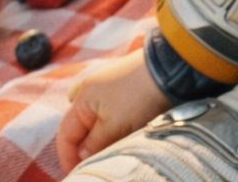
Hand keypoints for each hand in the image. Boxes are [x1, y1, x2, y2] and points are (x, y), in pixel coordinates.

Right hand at [57, 47, 172, 172]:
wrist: (172, 66)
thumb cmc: (140, 95)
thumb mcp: (114, 125)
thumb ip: (93, 144)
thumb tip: (80, 157)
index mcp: (83, 97)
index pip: (65, 134)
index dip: (68, 158)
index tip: (76, 175)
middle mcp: (93, 90)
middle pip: (80, 129)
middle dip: (85, 150)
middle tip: (95, 168)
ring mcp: (110, 89)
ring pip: (97, 124)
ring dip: (101, 141)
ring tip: (111, 155)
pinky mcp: (127, 90)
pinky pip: (112, 116)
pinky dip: (114, 129)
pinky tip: (123, 137)